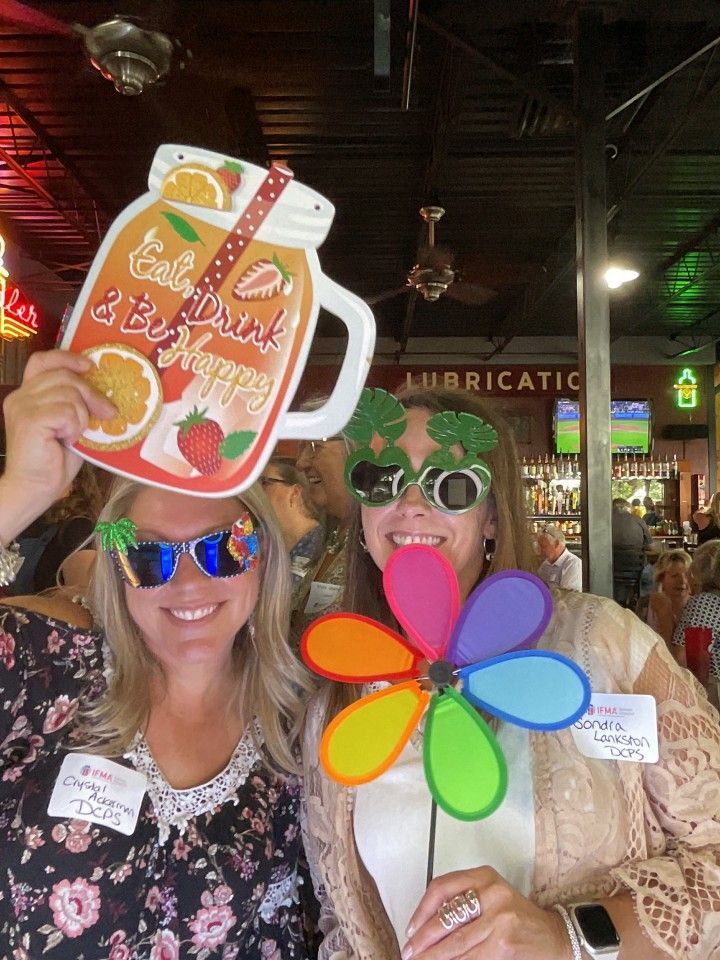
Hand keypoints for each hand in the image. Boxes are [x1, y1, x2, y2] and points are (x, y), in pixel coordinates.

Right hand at [1, 350, 114, 538]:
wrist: (36, 488)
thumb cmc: (55, 460)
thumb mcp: (70, 425)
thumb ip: (78, 404)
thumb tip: (106, 390)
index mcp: (28, 394)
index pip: (42, 360)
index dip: (67, 358)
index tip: (90, 367)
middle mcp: (21, 396)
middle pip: (64, 376)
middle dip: (92, 393)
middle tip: (108, 413)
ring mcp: (23, 407)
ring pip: (69, 394)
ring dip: (83, 416)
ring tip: (77, 434)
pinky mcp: (30, 420)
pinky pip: (66, 411)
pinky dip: (75, 426)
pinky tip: (68, 440)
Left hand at [402, 868, 571, 959]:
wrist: (555, 936)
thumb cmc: (518, 917)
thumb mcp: (491, 896)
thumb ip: (464, 901)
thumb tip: (425, 925)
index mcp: (484, 875)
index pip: (442, 887)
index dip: (422, 910)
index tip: (411, 928)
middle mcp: (492, 893)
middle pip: (446, 917)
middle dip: (423, 939)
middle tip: (409, 952)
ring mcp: (499, 919)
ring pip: (456, 942)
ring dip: (434, 956)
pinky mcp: (504, 944)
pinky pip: (470, 958)